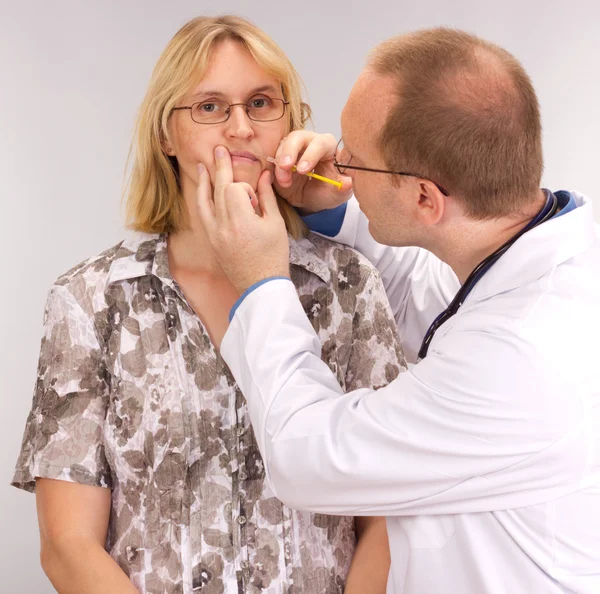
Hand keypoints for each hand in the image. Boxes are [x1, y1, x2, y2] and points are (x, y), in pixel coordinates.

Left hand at [197, 146, 290, 294]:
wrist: (260, 286)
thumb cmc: (273, 256)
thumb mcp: (275, 225)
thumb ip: (268, 197)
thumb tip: (264, 174)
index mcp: (240, 221)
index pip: (234, 189)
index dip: (246, 189)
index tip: (257, 203)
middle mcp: (223, 226)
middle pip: (218, 189)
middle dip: (221, 168)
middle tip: (220, 150)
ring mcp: (214, 234)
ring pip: (205, 201)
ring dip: (206, 182)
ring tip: (205, 165)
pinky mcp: (212, 241)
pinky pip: (203, 215)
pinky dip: (203, 200)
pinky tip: (203, 190)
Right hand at [273, 131, 352, 213]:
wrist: (312, 199)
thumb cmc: (327, 191)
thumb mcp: (338, 193)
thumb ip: (344, 187)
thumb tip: (348, 183)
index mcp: (328, 146)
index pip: (320, 143)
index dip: (311, 155)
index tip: (303, 170)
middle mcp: (310, 142)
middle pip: (297, 137)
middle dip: (290, 151)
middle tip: (286, 167)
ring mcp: (293, 148)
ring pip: (283, 147)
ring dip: (280, 164)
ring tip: (285, 182)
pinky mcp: (280, 156)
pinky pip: (273, 157)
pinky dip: (273, 168)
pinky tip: (279, 180)